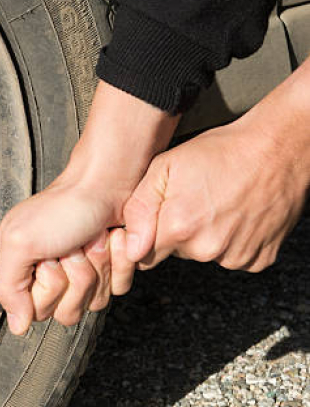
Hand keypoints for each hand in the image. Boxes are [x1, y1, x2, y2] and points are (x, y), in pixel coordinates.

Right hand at [0, 81, 179, 334]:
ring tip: (88, 240)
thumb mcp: (19, 242)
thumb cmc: (62, 206)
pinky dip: (117, 264)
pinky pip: (116, 290)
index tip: (46, 260)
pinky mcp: (109, 273)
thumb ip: (7, 286)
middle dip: (73, 276)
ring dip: (95, 267)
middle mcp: (49, 278)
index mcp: (21, 270)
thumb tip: (16, 325)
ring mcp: (81, 277)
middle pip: (64, 312)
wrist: (106, 185)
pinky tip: (109, 241)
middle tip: (69, 247)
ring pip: (91, 304)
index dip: (44, 289)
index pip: (32, 311)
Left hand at [120, 60, 309, 276]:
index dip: (146, 237)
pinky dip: (233, 242)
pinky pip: (233, 258)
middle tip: (193, 201)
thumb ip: (139, 209)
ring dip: (206, 237)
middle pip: (175, 254)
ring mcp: (236, 257)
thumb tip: (129, 247)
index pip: (143, 256)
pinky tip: (237, 215)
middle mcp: (207, 250)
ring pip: (204, 256)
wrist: (277, 147)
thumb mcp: (165, 167)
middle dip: (177, 233)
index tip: (158, 218)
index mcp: (179, 228)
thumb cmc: (219, 151)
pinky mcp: (259, 259)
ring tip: (217, 204)